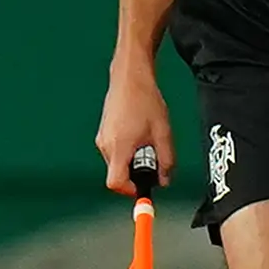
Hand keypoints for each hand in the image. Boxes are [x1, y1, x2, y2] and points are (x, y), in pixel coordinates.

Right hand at [96, 57, 171, 191]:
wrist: (130, 79)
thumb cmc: (145, 101)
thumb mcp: (164, 133)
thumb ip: (166, 160)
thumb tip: (165, 180)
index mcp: (119, 148)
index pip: (116, 183)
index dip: (131, 189)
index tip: (145, 185)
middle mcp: (105, 146)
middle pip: (119, 173)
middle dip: (138, 171)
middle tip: (154, 155)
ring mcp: (102, 139)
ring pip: (118, 162)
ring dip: (134, 159)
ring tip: (148, 139)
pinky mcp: (103, 133)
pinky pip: (116, 151)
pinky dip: (128, 150)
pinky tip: (140, 134)